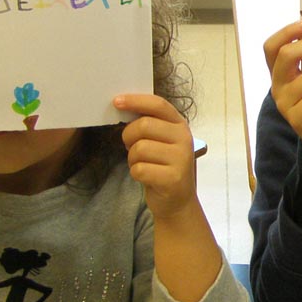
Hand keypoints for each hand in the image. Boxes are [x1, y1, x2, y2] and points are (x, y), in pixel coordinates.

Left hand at [116, 94, 200, 221]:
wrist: (178, 201)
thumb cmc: (164, 167)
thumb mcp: (162, 141)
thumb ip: (150, 124)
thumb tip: (122, 106)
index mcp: (180, 126)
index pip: (158, 105)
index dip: (136, 100)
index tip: (117, 101)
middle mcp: (184, 139)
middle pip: (144, 125)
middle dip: (129, 136)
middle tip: (131, 146)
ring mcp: (180, 159)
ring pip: (139, 148)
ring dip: (133, 158)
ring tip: (143, 164)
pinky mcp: (172, 178)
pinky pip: (139, 169)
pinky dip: (136, 173)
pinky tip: (146, 177)